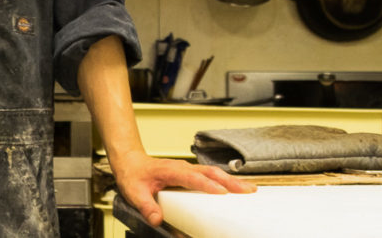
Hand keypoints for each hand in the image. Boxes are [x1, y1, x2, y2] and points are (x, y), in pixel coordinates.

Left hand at [111, 149, 256, 227]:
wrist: (130, 162)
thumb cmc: (134, 176)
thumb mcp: (134, 193)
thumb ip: (146, 206)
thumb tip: (157, 220)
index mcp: (170, 171)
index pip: (192, 177)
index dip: (207, 185)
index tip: (221, 193)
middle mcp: (183, 168)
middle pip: (210, 173)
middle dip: (230, 181)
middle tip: (248, 191)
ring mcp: (188, 169)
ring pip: (214, 173)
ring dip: (232, 180)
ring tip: (250, 190)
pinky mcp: (192, 173)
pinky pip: (211, 175)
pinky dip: (226, 181)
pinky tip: (237, 188)